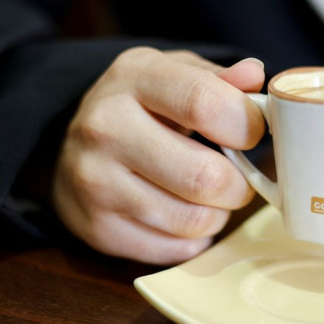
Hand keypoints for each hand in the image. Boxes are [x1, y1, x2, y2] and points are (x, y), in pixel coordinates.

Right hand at [52, 47, 264, 263]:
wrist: (69, 147)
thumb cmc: (141, 107)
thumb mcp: (175, 75)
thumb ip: (219, 79)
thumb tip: (253, 74)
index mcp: (133, 78)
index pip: (205, 103)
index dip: (246, 125)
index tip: (251, 134)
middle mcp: (105, 128)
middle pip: (205, 176)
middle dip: (238, 184)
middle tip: (234, 177)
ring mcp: (95, 182)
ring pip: (195, 220)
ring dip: (217, 215)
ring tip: (206, 197)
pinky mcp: (98, 228)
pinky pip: (177, 250)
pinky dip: (192, 239)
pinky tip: (180, 215)